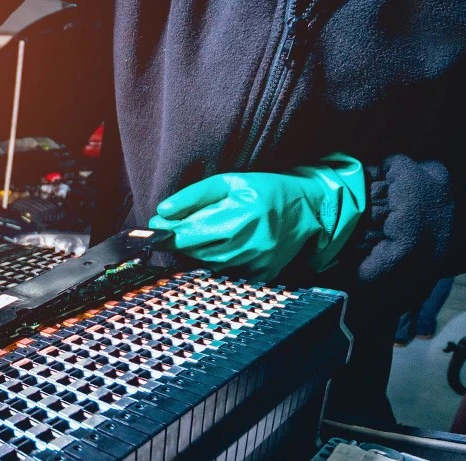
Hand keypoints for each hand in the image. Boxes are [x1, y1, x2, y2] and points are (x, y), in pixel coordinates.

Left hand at [149, 153, 365, 280]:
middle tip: (173, 228)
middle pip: (196, 251)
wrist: (308, 208)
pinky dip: (216, 261)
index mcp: (242, 216)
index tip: (157, 225)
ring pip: (209, 264)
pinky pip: (227, 273)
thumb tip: (163, 212)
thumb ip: (194, 196)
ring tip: (200, 233)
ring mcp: (257, 263)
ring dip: (196, 251)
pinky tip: (220, 246)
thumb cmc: (266, 190)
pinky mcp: (262, 274)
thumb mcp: (230, 182)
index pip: (190, 232)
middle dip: (179, 241)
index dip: (168, 231)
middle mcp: (250, 243)